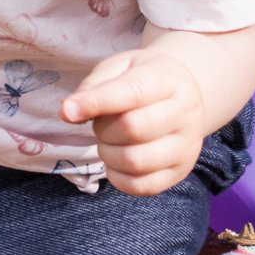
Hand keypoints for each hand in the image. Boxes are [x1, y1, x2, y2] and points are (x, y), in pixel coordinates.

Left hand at [61, 49, 207, 195]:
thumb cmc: (142, 78)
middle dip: (103, 129)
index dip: (96, 102)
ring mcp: (187, 147)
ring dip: (108, 154)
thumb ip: (93, 87)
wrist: (183, 94)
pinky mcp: (180, 173)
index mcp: (167, 80)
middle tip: (100, 124)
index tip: (68, 111)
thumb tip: (68, 113)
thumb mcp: (118, 68)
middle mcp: (185, 114)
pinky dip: (117, 177)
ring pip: (136, 161)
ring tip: (109, 141)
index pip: (132, 92)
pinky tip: (116, 161)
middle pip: (133, 129)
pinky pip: (142, 187)